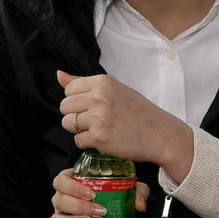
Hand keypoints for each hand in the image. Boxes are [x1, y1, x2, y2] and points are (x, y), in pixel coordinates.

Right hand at [49, 168, 149, 217]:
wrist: (108, 213)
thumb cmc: (112, 195)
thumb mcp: (126, 190)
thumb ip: (136, 191)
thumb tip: (140, 204)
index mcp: (74, 181)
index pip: (62, 179)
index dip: (73, 185)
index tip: (92, 193)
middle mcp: (64, 194)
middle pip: (59, 196)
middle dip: (78, 203)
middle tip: (97, 208)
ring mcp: (61, 209)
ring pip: (58, 211)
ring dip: (74, 216)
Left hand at [57, 70, 193, 182]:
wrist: (160, 134)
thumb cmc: (138, 112)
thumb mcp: (114, 90)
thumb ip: (84, 83)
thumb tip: (58, 75)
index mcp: (103, 81)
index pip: (69, 90)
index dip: (78, 101)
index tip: (94, 106)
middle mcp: (99, 96)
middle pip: (64, 107)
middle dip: (76, 116)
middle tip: (96, 120)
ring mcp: (98, 117)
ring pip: (68, 124)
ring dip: (80, 130)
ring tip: (100, 129)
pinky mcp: (99, 137)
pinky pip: (78, 141)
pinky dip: (89, 143)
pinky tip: (105, 139)